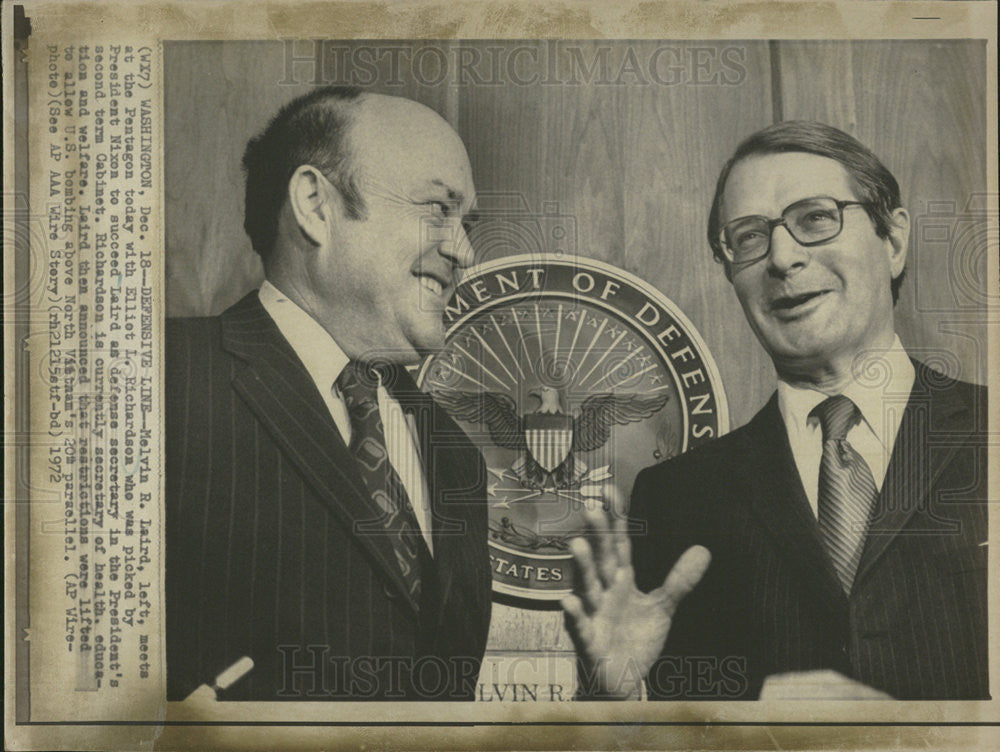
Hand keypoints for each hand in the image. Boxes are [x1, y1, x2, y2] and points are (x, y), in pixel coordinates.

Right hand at [561, 507, 710, 698]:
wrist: (622, 679)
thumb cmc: (635, 639)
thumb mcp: (661, 607)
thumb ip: (679, 580)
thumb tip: (704, 550)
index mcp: (621, 580)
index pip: (619, 543)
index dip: (615, 518)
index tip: (608, 490)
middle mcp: (605, 592)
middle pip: (602, 560)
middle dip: (597, 536)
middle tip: (591, 508)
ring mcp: (595, 615)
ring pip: (588, 588)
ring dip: (582, 568)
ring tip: (577, 544)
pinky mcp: (589, 641)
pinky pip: (581, 627)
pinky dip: (575, 615)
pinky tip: (568, 601)